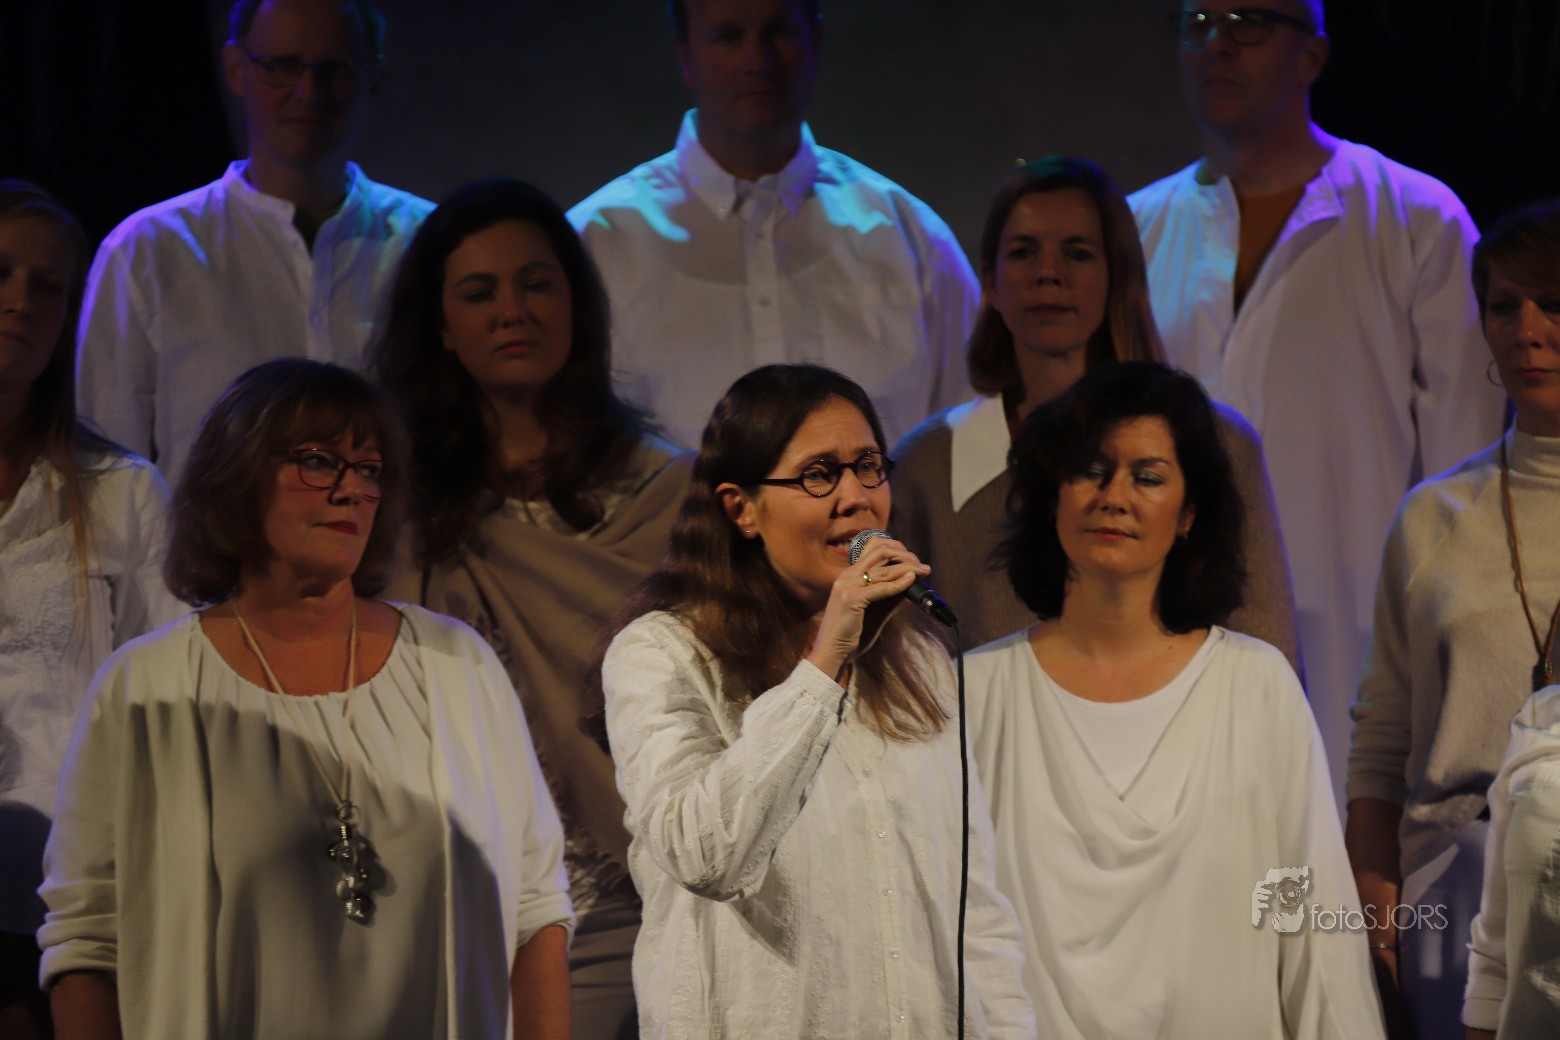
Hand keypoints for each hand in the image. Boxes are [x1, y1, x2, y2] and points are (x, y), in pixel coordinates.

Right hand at [806, 536, 930, 679]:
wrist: (831, 653)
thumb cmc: (850, 635)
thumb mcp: (874, 612)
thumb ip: (891, 598)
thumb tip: (912, 588)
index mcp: (849, 575)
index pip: (874, 549)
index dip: (897, 550)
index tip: (914, 561)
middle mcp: (847, 575)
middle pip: (880, 551)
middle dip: (905, 555)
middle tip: (921, 566)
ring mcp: (847, 585)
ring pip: (883, 569)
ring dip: (907, 568)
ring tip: (923, 571)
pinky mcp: (851, 598)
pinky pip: (881, 587)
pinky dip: (899, 584)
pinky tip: (911, 582)